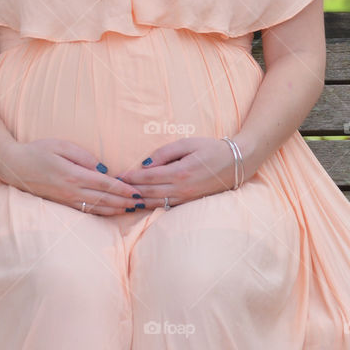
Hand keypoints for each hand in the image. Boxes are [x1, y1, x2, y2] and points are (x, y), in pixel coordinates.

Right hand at [0, 137, 145, 215]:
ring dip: (116, 209)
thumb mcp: (61, 145)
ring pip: (96, 208)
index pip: (104, 184)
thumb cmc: (38, 151)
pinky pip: (86, 210)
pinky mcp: (62, 204)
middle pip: (104, 199)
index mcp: (72, 175)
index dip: (122, 189)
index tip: (137, 191)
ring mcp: (66, 200)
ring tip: (132, 208)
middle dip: (124, 201)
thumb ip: (83, 156)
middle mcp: (71, 191)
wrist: (14, 167)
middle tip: (142, 202)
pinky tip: (112, 211)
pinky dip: (102, 212)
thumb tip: (102, 168)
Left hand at [116, 136, 240, 209]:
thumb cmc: (211, 149)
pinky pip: (166, 206)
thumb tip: (145, 164)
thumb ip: (164, 152)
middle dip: (129, 191)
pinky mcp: (189, 202)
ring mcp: (186, 198)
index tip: (117, 176)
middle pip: (148, 193)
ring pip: (155, 203)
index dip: (130, 178)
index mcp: (179, 172)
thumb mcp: (187, 143)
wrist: (237, 163)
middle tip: (113, 189)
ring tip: (121, 199)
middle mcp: (181, 188)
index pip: (147, 177)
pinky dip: (150, 205)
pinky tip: (140, 204)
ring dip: (137, 202)